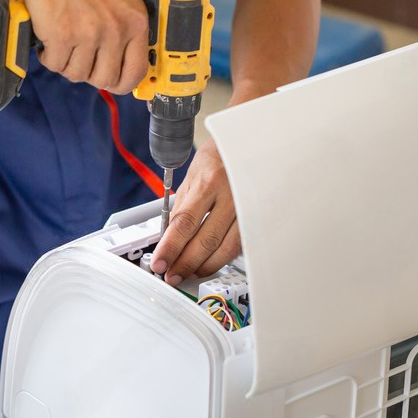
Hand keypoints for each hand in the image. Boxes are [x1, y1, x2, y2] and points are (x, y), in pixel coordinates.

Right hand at [21, 0, 147, 93]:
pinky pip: (55, 64)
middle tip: (79, 56)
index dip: (121, 83)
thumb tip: (129, 62)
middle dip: (88, 73)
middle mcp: (116, 30)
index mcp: (136, 22)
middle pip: (104, 79)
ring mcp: (89, 34)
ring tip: (63, 41)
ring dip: (66, 63)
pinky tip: (49, 38)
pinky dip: (48, 56)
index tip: (111, 82)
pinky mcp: (63, 36)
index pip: (136, 72)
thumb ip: (128, 27)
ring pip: (76, 74)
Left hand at [150, 139, 240, 284]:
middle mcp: (231, 195)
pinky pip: (240, 245)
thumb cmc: (220, 156)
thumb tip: (169, 238)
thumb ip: (182, 207)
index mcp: (209, 181)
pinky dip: (223, 258)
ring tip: (188, 272)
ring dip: (204, 266)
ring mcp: (248, 207)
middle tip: (172, 274)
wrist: (251, 143)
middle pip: (206, 240)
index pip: (184, 223)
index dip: (170, 247)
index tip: (159, 263)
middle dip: (185, 263)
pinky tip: (210, 262)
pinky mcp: (258, 217)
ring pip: (226, 248)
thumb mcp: (193, 175)